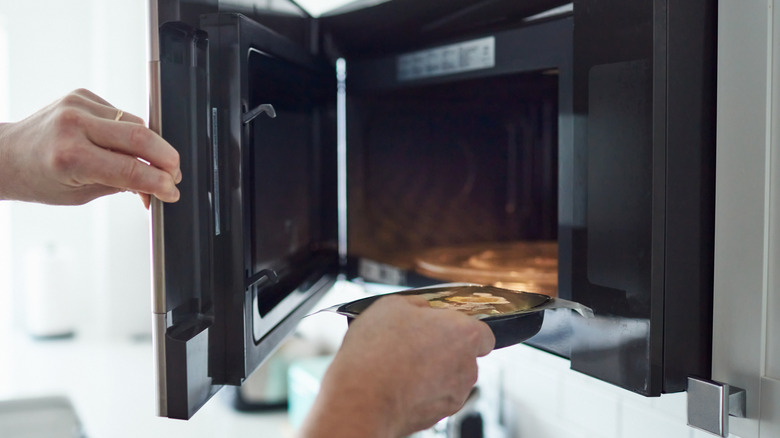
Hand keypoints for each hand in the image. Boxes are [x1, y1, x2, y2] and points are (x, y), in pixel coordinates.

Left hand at [0, 88, 180, 207]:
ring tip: (148, 166)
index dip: (158, 182)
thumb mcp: (81, 194)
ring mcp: (78, 105)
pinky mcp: (82, 95)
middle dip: (166, 159)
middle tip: (173, 175)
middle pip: (141, 137)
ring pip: (136, 124)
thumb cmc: (37, 179)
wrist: (5, 155)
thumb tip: (155, 184)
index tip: (171, 192)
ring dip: (150, 148)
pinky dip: (130, 134)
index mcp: (70, 156)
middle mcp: (74, 125)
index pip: (131, 168)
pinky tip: (122, 148)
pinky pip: (122, 115)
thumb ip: (121, 186)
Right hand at [299, 294, 494, 437]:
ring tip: (400, 364)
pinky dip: (421, 391)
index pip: (484, 333)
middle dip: (443, 349)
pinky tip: (397, 383)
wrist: (361, 398)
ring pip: (449, 378)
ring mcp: (454, 395)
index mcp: (464, 334)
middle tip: (414, 342)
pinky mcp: (438, 416)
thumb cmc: (378, 351)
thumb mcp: (393, 305)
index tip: (442, 327)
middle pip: (464, 355)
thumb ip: (418, 304)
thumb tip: (423, 309)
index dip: (462, 328)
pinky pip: (434, 397)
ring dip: (432, 371)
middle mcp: (467, 367)